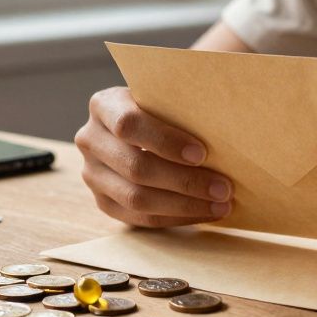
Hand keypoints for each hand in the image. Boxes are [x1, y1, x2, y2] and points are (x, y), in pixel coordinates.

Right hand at [76, 86, 233, 227]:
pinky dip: (175, 218)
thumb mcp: (164, 97)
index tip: (202, 153)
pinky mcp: (102, 201)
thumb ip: (181, 108)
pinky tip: (204, 213)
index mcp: (104, 105)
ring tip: (221, 204)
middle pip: (135, 167)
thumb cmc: (161, 108)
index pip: (129, 124)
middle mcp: (90, 139)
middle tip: (224, 187)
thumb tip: (225, 129)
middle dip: (185, 181)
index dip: (165, 141)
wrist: (138, 126)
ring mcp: (92, 174)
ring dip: (184, 205)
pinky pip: (139, 218)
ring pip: (136, 198)